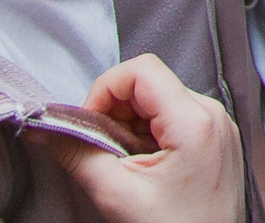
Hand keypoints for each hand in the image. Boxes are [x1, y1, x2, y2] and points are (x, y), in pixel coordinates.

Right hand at [47, 55, 244, 222]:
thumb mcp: (117, 194)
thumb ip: (78, 154)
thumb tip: (46, 128)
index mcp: (195, 121)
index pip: (141, 70)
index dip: (105, 90)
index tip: (88, 124)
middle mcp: (213, 113)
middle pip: (150, 83)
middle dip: (115, 111)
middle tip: (101, 149)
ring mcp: (218, 125)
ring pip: (160, 99)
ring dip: (130, 124)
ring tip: (124, 163)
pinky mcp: (216, 137)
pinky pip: (175, 116)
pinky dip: (148, 133)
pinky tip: (142, 165)